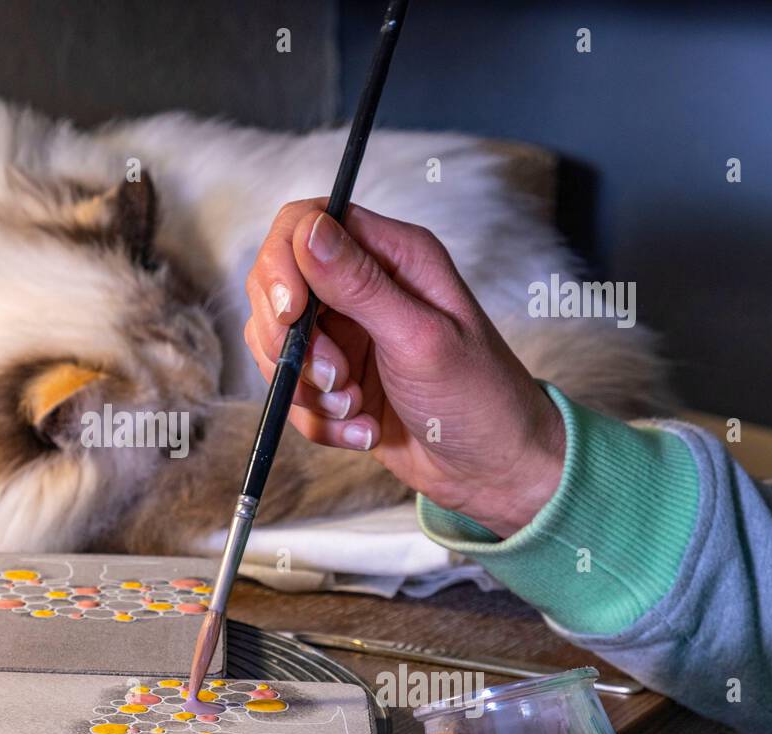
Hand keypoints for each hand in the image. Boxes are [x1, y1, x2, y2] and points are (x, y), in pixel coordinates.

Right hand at [244, 200, 564, 536]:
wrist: (493, 471)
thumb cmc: (480, 397)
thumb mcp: (419, 338)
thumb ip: (359, 284)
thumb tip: (309, 229)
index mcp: (394, 256)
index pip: (307, 224)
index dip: (284, 265)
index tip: (291, 314)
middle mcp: (364, 287)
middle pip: (278, 285)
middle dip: (290, 339)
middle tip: (333, 375)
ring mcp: (346, 334)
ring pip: (278, 344)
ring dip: (307, 388)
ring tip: (356, 406)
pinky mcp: (335, 380)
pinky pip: (292, 391)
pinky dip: (319, 420)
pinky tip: (364, 429)